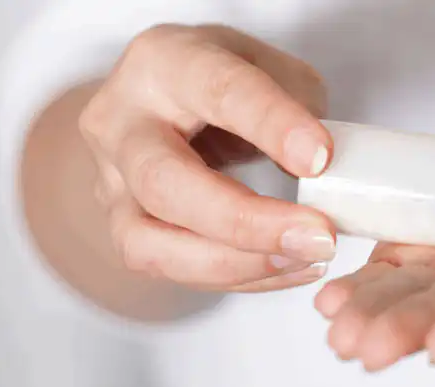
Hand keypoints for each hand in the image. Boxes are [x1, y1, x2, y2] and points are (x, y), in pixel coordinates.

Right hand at [80, 24, 336, 291]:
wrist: (157, 105)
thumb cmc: (221, 84)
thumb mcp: (269, 68)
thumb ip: (298, 107)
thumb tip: (324, 169)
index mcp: (165, 62)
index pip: (219, 91)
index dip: (272, 125)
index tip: (321, 158)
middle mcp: (121, 121)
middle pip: (165, 182)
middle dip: (248, 221)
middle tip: (320, 236)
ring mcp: (110, 181)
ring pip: (150, 243)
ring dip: (239, 263)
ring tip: (307, 259)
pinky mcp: (120, 228)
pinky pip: (171, 269)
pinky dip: (238, 276)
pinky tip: (290, 267)